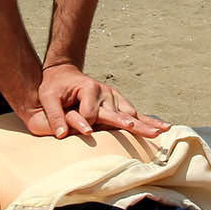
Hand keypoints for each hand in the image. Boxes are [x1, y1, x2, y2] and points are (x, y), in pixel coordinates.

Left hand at [19, 64, 169, 138]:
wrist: (61, 74)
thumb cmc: (53, 87)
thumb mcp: (48, 98)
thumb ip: (55, 116)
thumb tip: (62, 136)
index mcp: (90, 89)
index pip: (91, 115)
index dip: (85, 125)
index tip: (82, 132)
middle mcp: (105, 92)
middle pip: (119, 114)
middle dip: (134, 126)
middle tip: (150, 133)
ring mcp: (114, 97)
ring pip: (131, 114)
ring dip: (146, 124)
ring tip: (160, 133)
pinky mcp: (117, 102)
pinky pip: (134, 112)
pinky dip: (148, 120)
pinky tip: (163, 127)